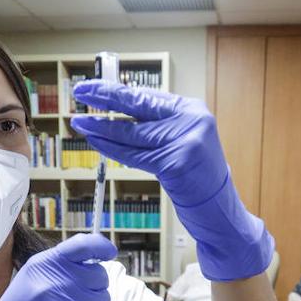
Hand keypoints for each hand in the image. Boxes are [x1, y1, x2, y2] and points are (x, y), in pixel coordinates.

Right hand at [0, 233, 116, 300]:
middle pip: (99, 274)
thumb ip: (62, 261)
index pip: (84, 245)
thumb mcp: (34, 272)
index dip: (101, 246)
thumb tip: (95, 255)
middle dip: (94, 284)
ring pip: (103, 297)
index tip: (109, 252)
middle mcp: (60, 280)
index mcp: (49, 262)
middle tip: (78, 292)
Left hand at [70, 81, 272, 281]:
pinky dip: (112, 149)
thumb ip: (159, 127)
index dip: (117, 91)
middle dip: (105, 97)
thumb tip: (121, 116)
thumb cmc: (198, 180)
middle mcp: (192, 119)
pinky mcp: (177, 162)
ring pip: (132, 131)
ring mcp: (186, 140)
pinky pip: (135, 155)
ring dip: (101, 127)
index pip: (147, 96)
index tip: (93, 88)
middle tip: (80, 91)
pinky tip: (95, 141)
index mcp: (192, 110)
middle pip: (138, 105)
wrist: (220, 212)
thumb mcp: (182, 144)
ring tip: (79, 122)